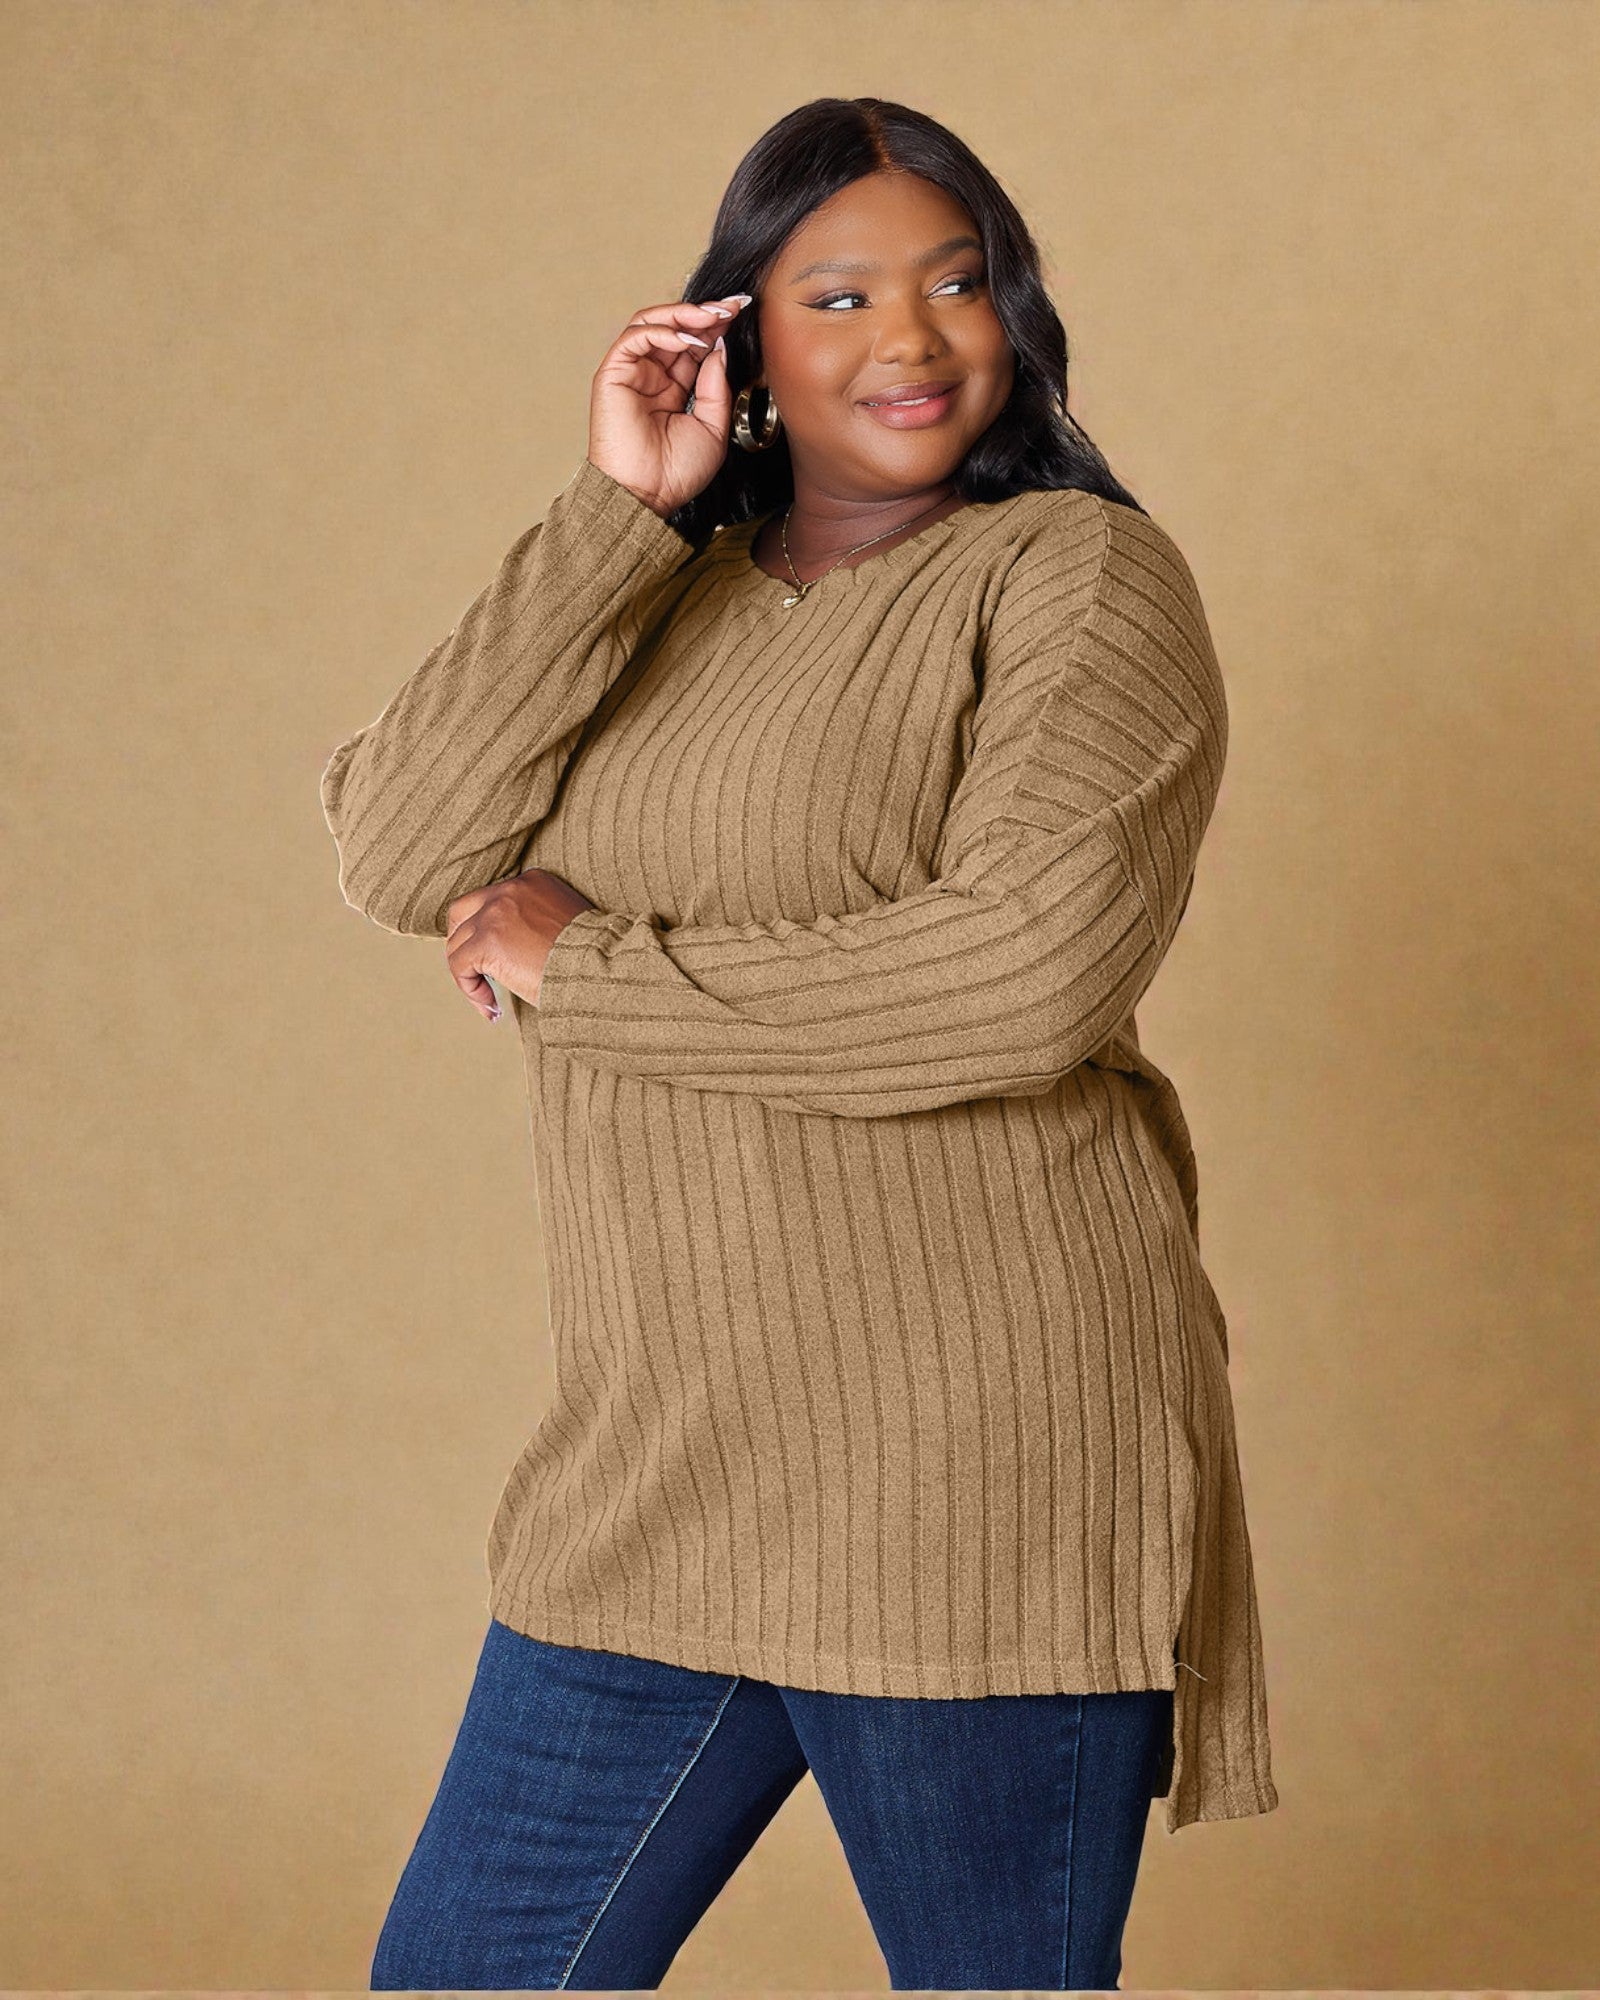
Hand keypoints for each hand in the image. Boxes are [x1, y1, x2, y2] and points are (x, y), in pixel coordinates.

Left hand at [444, 869, 595, 1020]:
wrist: (604, 967)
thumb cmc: (594, 957)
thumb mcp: (566, 925)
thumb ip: (537, 924)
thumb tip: (516, 951)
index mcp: (532, 882)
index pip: (492, 901)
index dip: (488, 933)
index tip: (503, 963)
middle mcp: (510, 890)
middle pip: (462, 913)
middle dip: (462, 945)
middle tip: (476, 975)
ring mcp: (495, 914)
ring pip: (457, 945)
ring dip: (468, 976)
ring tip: (491, 1002)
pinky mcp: (487, 941)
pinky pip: (459, 966)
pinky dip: (470, 991)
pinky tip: (492, 1008)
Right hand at [588, 291, 753, 516]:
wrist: (648, 495)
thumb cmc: (676, 473)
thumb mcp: (713, 427)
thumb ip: (715, 386)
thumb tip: (719, 347)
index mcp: (674, 389)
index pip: (694, 345)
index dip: (716, 327)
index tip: (742, 311)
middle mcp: (651, 376)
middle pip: (676, 328)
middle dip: (706, 313)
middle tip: (733, 306)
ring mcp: (632, 373)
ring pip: (653, 323)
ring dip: (685, 315)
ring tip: (713, 316)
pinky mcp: (613, 374)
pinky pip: (636, 338)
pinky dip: (663, 331)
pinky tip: (688, 341)